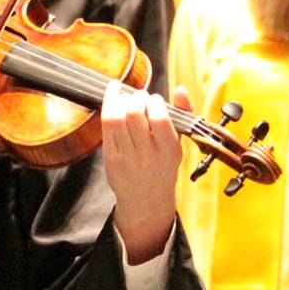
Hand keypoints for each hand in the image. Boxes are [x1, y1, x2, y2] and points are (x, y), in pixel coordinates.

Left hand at [102, 83, 189, 262]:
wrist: (145, 200)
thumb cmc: (164, 165)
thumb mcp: (178, 144)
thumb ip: (182, 115)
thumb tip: (181, 89)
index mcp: (169, 150)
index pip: (159, 119)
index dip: (154, 102)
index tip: (155, 100)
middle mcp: (147, 155)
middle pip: (134, 115)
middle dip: (136, 98)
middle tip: (140, 97)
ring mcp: (126, 157)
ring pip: (116, 118)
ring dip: (120, 100)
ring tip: (127, 98)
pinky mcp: (110, 157)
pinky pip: (105, 126)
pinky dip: (108, 107)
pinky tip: (112, 98)